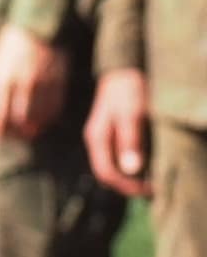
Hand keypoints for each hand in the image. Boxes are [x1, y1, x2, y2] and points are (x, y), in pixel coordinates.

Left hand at [0, 22, 68, 141]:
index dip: (0, 131)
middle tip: (17, 136)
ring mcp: (42, 84)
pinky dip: (50, 117)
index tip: (0, 137)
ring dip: (35, 128)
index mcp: (2, 81)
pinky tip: (46, 120)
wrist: (39, 26)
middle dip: (18, 133)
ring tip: (31, 131)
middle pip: (19, 120)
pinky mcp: (59, 81)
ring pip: (39, 116)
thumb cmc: (12, 45)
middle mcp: (21, 86)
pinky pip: (55, 107)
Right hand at [91, 64, 156, 196]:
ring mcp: (106, 136)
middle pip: (110, 173)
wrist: (127, 66)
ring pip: (117, 165)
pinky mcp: (117, 131)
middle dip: (132, 185)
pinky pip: (123, 155)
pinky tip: (154, 162)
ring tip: (158, 180)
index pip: (107, 174)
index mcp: (97, 138)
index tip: (152, 190)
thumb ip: (130, 141)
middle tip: (158, 190)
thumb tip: (132, 170)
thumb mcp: (132, 114)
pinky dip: (137, 164)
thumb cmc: (130, 88)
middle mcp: (99, 140)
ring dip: (135, 176)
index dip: (128, 186)